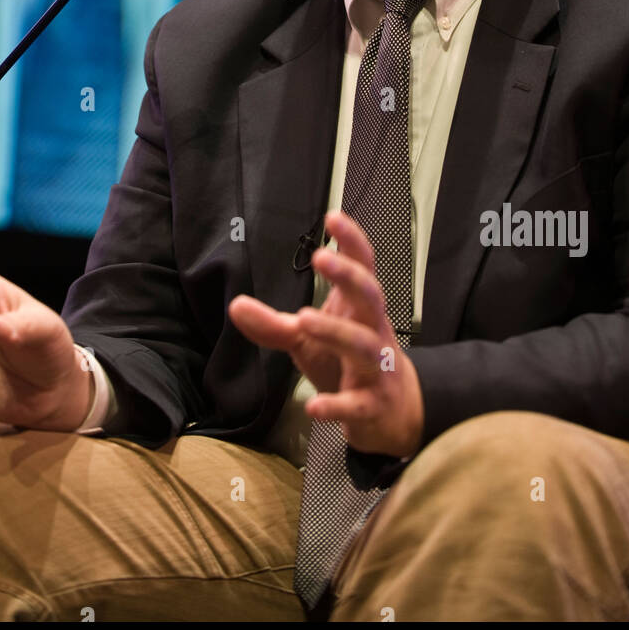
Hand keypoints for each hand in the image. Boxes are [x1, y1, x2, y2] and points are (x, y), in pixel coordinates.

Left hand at [228, 209, 423, 456]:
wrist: (393, 413)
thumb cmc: (347, 363)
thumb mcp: (307, 340)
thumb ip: (273, 323)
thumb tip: (235, 304)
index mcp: (359, 309)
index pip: (363, 267)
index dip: (352, 241)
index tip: (332, 216)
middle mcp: (373, 330)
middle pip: (370, 295)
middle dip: (348, 275)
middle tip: (321, 257)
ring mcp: (377, 368)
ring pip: (363, 345)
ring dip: (336, 331)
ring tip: (304, 318)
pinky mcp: (372, 404)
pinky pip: (357, 403)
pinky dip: (337, 405)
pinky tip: (314, 406)